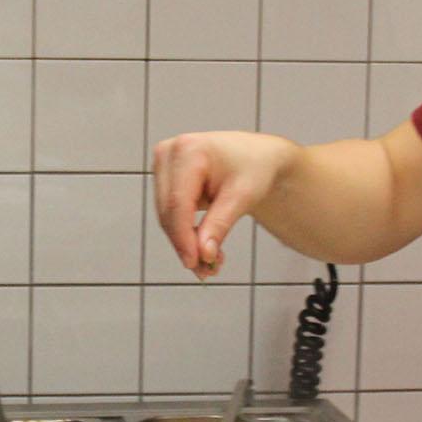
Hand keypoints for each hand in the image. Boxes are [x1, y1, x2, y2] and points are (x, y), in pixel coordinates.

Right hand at [150, 130, 298, 277]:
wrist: (257, 157)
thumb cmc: (254, 168)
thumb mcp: (242, 197)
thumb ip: (220, 224)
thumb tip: (203, 254)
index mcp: (189, 150)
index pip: (178, 203)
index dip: (183, 237)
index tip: (194, 262)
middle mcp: (169, 153)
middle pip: (169, 211)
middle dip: (186, 244)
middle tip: (207, 270)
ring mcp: (163, 164)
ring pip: (167, 216)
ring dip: (185, 242)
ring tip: (211, 262)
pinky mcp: (164, 177)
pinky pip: (170, 213)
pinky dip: (185, 233)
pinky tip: (204, 246)